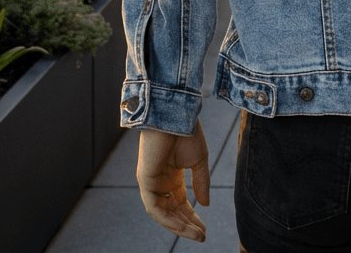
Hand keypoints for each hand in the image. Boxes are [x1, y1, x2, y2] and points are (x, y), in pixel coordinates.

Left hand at [136, 119, 209, 241]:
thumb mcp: (199, 160)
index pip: (181, 203)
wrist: (176, 113)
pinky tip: (181, 224)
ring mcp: (151, 182)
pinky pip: (154, 208)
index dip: (192, 217)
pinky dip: (167, 219)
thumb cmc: (187, 131)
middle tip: (202, 236)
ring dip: (178, 226)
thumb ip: (201, 182)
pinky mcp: (145, 180)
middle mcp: (160, 182)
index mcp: (172, 176)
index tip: (205, 229)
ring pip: (162, 213)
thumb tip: (205, 205)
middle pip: (172, 211)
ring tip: (196, 234)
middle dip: (187, 225)